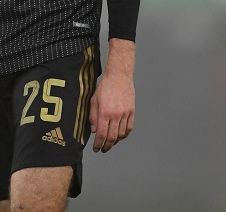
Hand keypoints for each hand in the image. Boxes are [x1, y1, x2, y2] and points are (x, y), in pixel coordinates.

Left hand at [89, 38, 135, 152]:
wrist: (119, 75)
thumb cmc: (105, 86)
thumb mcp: (94, 100)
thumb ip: (93, 116)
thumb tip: (94, 130)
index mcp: (105, 112)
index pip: (101, 134)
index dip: (98, 144)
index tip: (96, 148)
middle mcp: (116, 114)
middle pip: (112, 137)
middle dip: (107, 146)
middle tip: (103, 149)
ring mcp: (125, 113)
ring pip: (121, 134)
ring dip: (115, 141)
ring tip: (110, 143)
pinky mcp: (132, 111)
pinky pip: (129, 127)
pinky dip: (125, 134)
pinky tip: (120, 136)